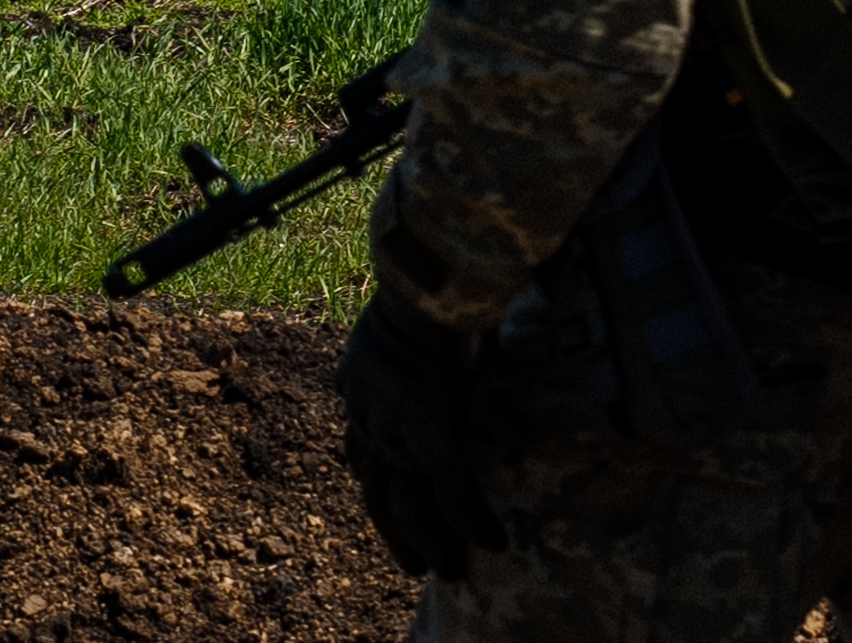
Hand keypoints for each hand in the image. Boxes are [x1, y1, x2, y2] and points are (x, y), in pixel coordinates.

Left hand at [333, 286, 512, 581]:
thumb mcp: (401, 324)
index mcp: (359, 389)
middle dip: (395, 532)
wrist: (425, 284)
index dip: (379, 490)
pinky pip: (450, 488)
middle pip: (375, 490)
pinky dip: (470, 518)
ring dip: (429, 541)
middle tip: (415, 563)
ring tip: (451, 568)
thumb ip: (401, 345)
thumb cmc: (423, 293)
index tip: (396, 515)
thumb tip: (423, 335)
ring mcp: (398, 428)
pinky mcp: (431, 432)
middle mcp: (369, 415)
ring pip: (405, 501)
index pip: (361, 457)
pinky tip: (492, 541)